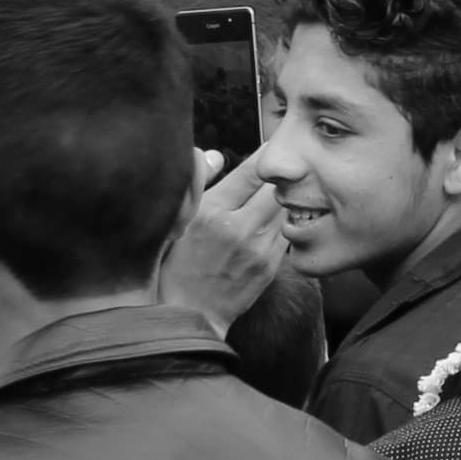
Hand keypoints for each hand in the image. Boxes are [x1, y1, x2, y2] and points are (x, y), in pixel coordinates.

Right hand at [157, 157, 285, 339]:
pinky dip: (282, 223)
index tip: (274, 144)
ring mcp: (257, 250)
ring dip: (284, 200)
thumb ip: (197, 184)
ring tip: (283, 193)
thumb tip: (217, 155)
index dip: (266, 155)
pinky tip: (272, 222)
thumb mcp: (177, 221)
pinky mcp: (270, 267)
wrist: (187, 315)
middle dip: (280, 177)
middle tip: (283, 168)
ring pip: (284, 211)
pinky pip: (285, 234)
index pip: (251, 172)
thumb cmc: (175, 263)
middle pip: (276, 189)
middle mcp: (237, 229)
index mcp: (210, 212)